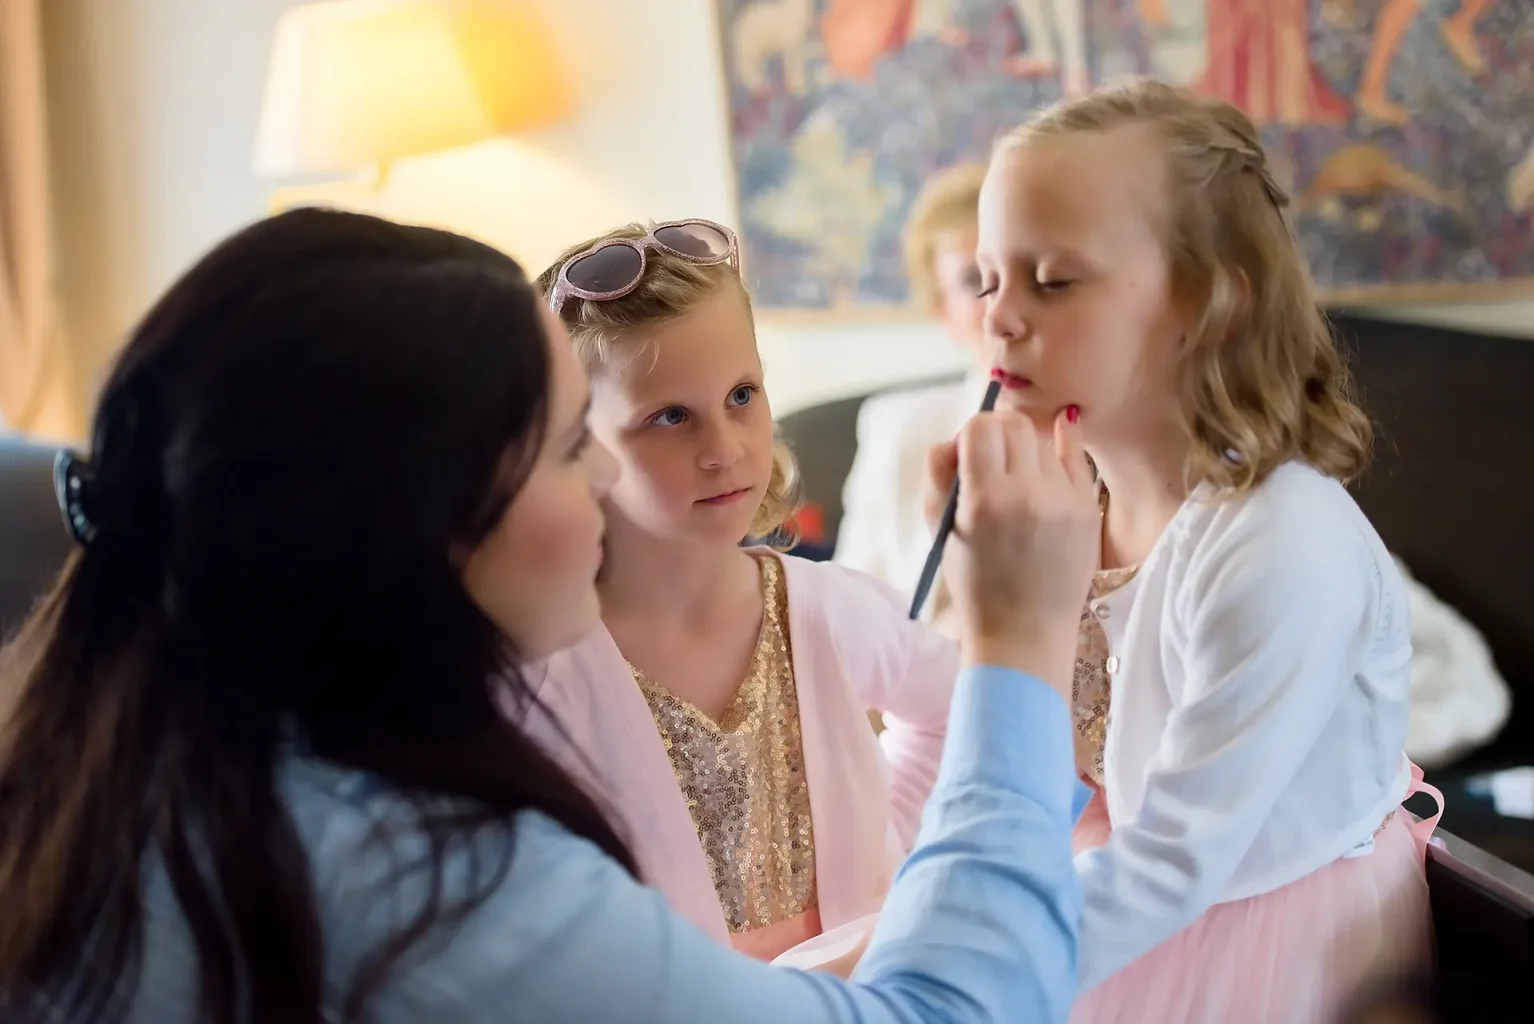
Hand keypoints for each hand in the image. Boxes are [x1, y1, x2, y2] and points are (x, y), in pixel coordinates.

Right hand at [924, 407, 1098, 697]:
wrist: (1025, 633)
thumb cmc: (974, 584)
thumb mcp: (940, 530)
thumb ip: (938, 474)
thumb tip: (955, 437)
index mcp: (985, 500)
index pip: (980, 427)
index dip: (970, 433)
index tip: (970, 451)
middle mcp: (1028, 494)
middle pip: (1015, 425)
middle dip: (999, 433)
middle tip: (994, 456)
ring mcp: (1064, 500)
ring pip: (1045, 439)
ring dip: (1027, 448)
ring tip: (1020, 476)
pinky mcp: (1088, 508)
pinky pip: (1076, 455)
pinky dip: (1063, 444)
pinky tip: (1060, 436)